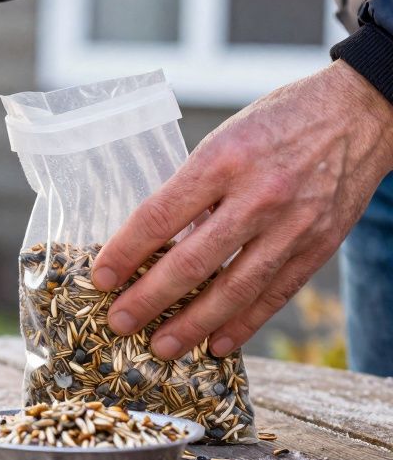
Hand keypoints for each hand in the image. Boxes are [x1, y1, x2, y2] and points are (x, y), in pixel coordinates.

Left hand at [93, 61, 392, 358]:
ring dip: (193, 325)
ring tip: (161, 347)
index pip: (160, 216)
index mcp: (222, 161)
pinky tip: (218, 344)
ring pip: (234, 289)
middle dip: (149, 299)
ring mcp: (292, 225)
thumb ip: (192, 187)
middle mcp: (258, 196)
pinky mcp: (319, 245)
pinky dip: (245, 323)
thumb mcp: (224, 139)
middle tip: (119, 323)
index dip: (125, 252)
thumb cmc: (278, 122)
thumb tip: (151, 240)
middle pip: (192, 261)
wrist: (358, 112)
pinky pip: (275, 293)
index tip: (100, 278)